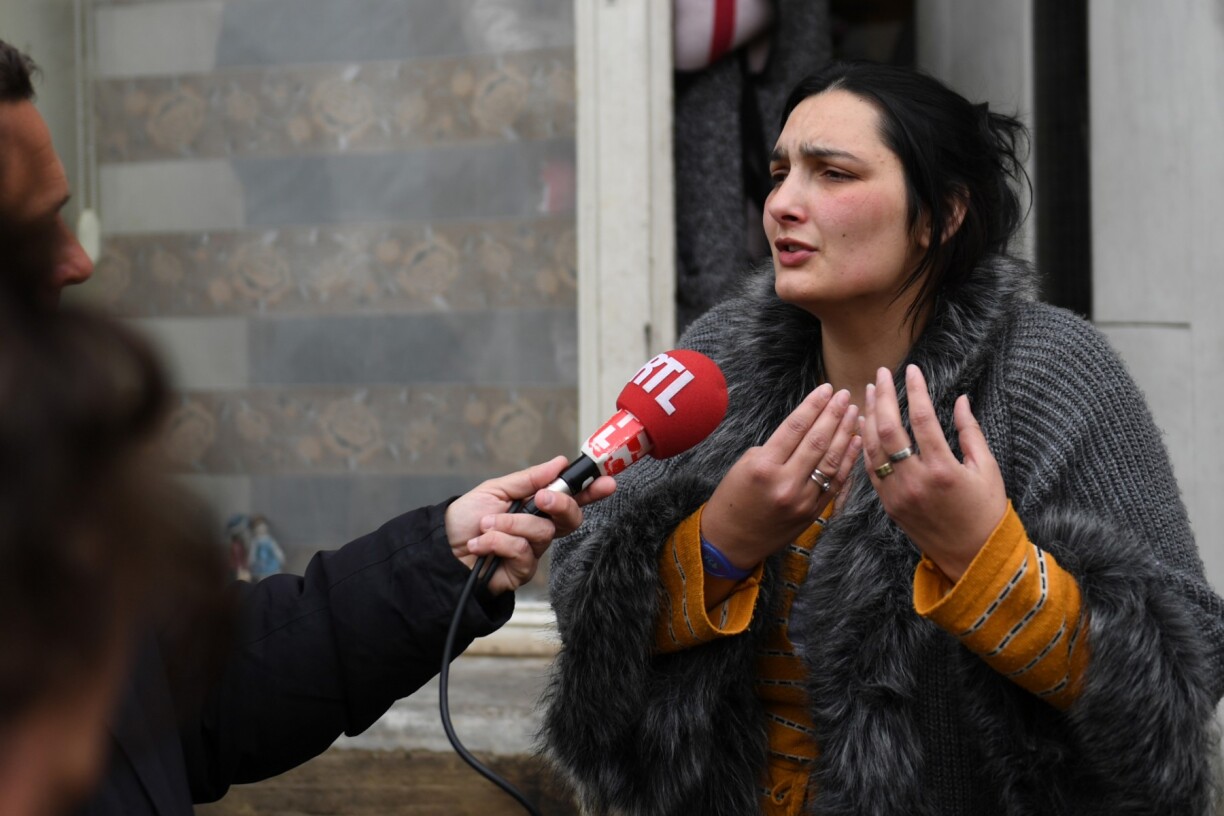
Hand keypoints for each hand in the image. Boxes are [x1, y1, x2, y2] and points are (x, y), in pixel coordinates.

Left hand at [445, 455, 615, 594]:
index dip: (591, 491)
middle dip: (560, 504)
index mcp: (536, 507)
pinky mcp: (521, 572)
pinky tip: (480, 544)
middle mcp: (538, 529)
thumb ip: (529, 479)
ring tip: (486, 525)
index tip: (606, 482)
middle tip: (541, 499)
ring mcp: (532, 552)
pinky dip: (498, 543)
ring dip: (510, 524)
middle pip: (571, 518)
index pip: (570, 499)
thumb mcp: (495, 490)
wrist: (440, 549)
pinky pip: (522, 551)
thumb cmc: (465, 519)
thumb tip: (558, 463)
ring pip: (542, 532)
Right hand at [701, 384, 861, 569]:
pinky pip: (836, 482)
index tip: (826, 388)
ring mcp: (802, 500)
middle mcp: (785, 483)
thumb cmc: (733, 498)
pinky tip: (855, 441)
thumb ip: (775, 447)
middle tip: (846, 395)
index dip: (813, 405)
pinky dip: (847, 460)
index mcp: (764, 466)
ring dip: (845, 433)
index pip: (795, 427)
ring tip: (854, 412)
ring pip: (831, 460)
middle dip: (834, 414)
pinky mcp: (813, 513)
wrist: (731, 541)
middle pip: (817, 441)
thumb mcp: (745, 464)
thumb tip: (806, 429)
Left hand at [862, 364, 1006, 581]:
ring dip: (868, 416)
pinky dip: (865, 444)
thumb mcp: (987, 468)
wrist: (972, 556)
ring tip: (869, 391)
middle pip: (888, 430)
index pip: (922, 419)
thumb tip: (960, 399)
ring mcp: (897, 495)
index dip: (915, 391)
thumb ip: (971, 431)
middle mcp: (915, 481)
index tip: (912, 370)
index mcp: (943, 470)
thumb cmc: (985, 510)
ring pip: (872, 448)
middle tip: (881, 373)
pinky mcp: (888, 505)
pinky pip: (870, 469)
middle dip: (882, 397)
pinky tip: (866, 424)